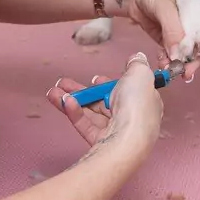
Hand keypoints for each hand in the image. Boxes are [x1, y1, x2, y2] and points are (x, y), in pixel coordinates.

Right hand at [46, 52, 162, 160]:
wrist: (127, 141)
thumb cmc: (137, 107)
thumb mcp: (140, 75)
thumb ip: (137, 63)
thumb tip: (137, 57)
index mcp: (145, 102)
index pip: (127, 91)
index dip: (111, 83)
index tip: (96, 78)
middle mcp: (132, 118)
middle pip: (104, 101)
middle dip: (83, 90)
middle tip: (65, 82)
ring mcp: (116, 132)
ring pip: (91, 113)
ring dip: (72, 99)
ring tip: (54, 91)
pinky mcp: (101, 142)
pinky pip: (85, 125)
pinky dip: (74, 112)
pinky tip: (63, 101)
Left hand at [109, 0, 199, 80]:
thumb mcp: (164, 5)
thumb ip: (172, 28)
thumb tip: (178, 55)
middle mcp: (197, 26)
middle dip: (196, 61)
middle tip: (185, 72)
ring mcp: (183, 36)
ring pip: (189, 56)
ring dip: (181, 65)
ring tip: (170, 70)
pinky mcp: (169, 42)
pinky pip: (173, 56)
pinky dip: (168, 62)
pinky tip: (161, 63)